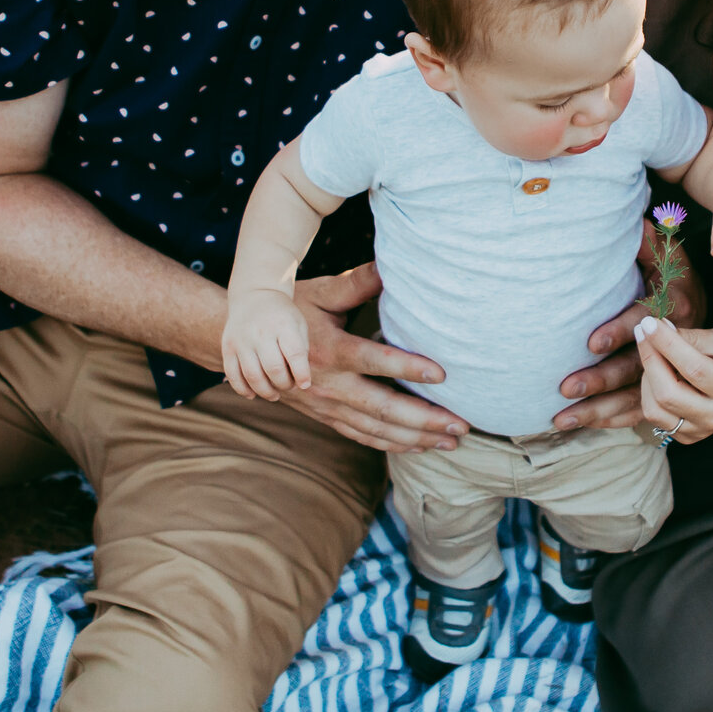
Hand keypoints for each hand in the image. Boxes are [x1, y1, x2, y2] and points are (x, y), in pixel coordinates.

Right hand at [222, 287, 311, 397]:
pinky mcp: (228, 347)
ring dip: (266, 392)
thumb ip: (301, 352)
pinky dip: (243, 390)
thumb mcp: (298, 325)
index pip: (295, 354)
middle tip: (289, 385)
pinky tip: (253, 394)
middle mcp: (261, 332)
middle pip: (274, 369)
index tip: (304, 384)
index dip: (302, 375)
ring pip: (253, 376)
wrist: (254, 296)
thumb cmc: (282, 316)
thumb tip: (301, 383)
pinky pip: (233, 375)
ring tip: (275, 394)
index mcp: (283, 324)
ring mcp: (241, 339)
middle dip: (285, 384)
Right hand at [275, 263, 467, 452]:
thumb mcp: (322, 292)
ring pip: (376, 429)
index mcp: (331, 350)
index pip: (373, 362)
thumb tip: (393, 263)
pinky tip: (420, 447)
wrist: (251, 345)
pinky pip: (362, 436)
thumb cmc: (292, 310)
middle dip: (423, 420)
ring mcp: (327, 406)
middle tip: (461, 425)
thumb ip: (359, 282)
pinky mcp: (326, 417)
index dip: (407, 368)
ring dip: (416, 439)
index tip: (442, 374)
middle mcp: (330, 384)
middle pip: (381, 408)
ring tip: (452, 440)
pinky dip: (392, 445)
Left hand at [553, 220, 707, 429]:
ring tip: (559, 419)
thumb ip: (652, 246)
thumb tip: (636, 221)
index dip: (618, 332)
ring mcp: (669, 379)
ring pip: (631, 399)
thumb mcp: (675, 263)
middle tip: (565, 387)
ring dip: (595, 411)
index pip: (643, 324)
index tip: (591, 342)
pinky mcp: (664, 397)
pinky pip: (635, 413)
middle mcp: (672, 351)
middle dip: (599, 381)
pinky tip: (580, 426)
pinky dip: (608, 421)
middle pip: (634, 369)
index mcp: (672, 313)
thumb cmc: (682, 289)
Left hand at [627, 318, 712, 444]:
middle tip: (644, 332)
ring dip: (647, 376)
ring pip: (654, 409)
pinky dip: (649, 392)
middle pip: (668, 393)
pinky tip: (659, 375)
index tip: (649, 322)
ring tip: (655, 354)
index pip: (693, 368)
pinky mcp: (687, 436)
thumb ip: (694, 338)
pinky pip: (655, 416)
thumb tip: (659, 329)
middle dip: (650, 359)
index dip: (666, 344)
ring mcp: (701, 430)